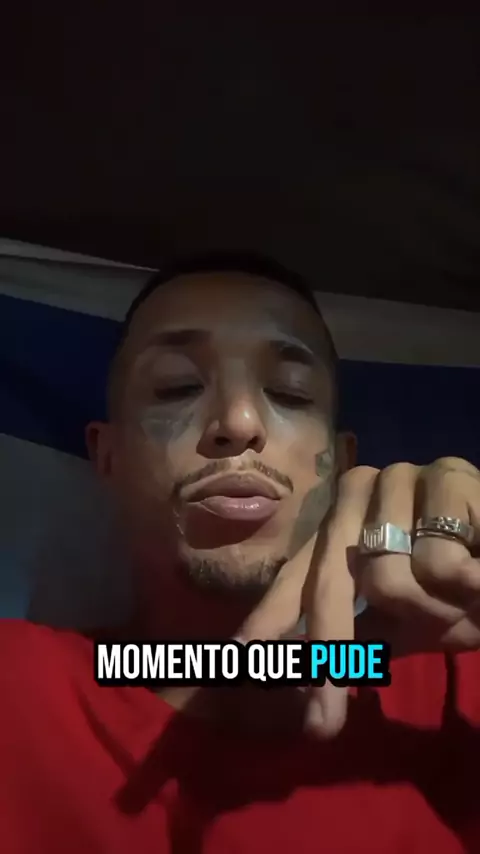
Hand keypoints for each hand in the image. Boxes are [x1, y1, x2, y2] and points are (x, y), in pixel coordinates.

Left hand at [237, 457, 479, 737]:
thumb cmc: (464, 587)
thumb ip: (358, 640)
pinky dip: (469, 582)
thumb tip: (302, 681)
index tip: (239, 666)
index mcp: (340, 526)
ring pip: (388, 580)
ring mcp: (399, 479)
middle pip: (329, 583)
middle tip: (322, 722)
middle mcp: (356, 494)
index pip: (294, 578)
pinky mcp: (446, 474)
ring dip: (435, 608)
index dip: (266, 623)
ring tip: (465, 593)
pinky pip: (439, 562)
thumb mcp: (406, 624)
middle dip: (327, 655)